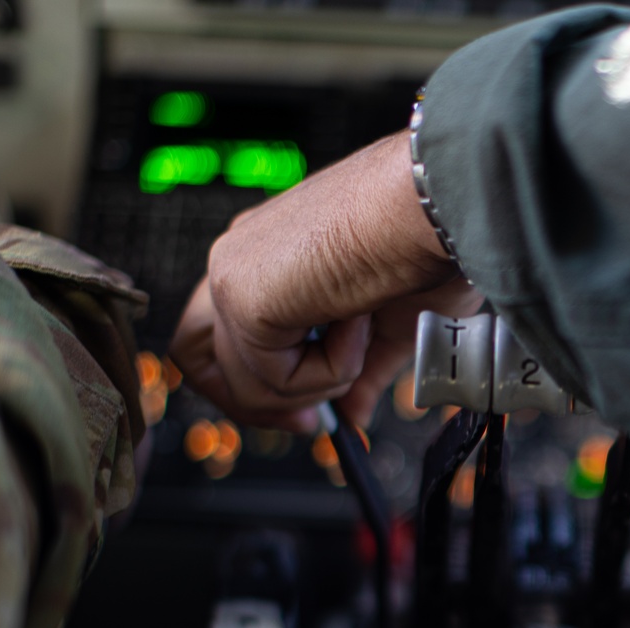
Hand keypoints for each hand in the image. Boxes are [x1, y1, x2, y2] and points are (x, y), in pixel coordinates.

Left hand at [169, 130, 481, 431]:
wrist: (434, 203)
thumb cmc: (425, 239)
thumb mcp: (391, 325)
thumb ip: (358, 374)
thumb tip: (350, 416)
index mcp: (267, 256)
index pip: (225, 333)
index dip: (257, 385)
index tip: (308, 414)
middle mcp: (239, 259)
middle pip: (195, 357)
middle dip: (248, 404)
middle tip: (306, 421)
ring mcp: (233, 276)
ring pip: (244, 381)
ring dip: (316, 383)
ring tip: (363, 332)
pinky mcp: (242, 295)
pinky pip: (274, 378)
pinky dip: (328, 370)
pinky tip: (358, 318)